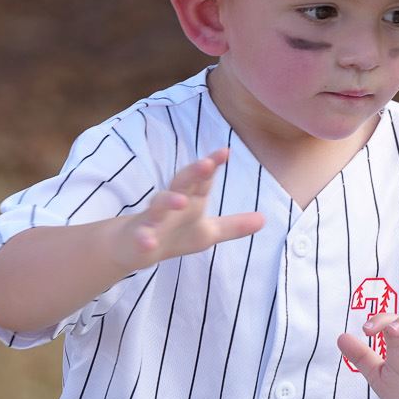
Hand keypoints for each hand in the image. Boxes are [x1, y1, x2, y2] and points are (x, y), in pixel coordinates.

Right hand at [111, 147, 265, 271]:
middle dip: (193, 172)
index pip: (202, 178)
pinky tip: (149, 242)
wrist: (134, 246)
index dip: (212, 164)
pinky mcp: (139, 236)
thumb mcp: (207, 232)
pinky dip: (144, 238)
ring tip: (182, 202)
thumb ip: (234, 225)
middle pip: (181, 183)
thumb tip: (264, 220)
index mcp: (189, 198)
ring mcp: (152, 218)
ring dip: (169, 202)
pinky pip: (141, 236)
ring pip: (158, 205)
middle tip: (207, 164)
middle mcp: (171, 202)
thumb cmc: (174, 233)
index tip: (225, 151)